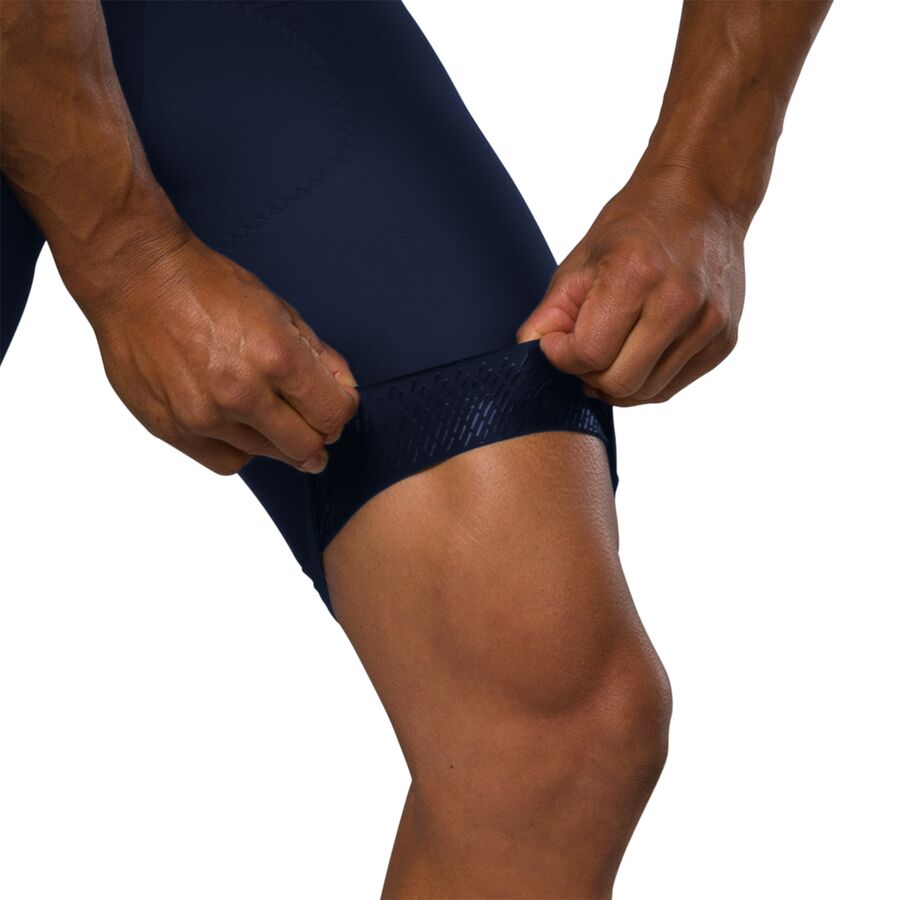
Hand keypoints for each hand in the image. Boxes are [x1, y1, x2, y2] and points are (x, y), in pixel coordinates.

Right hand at [81, 231, 358, 475]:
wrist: (136, 278)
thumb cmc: (206, 286)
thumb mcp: (279, 309)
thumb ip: (318, 356)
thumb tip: (343, 391)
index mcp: (276, 358)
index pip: (333, 414)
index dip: (341, 409)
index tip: (335, 403)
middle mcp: (241, 394)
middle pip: (306, 446)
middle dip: (316, 432)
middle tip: (309, 417)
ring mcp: (204, 417)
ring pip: (267, 456)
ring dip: (276, 438)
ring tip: (264, 407)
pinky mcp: (173, 430)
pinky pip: (227, 461)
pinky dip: (239, 447)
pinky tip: (236, 422)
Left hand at [516, 167, 745, 405]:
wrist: (702, 197)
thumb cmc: (635, 226)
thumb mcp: (581, 259)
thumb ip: (550, 313)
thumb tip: (528, 355)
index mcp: (637, 275)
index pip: (589, 354)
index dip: (562, 357)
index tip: (558, 342)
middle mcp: (680, 302)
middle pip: (618, 383)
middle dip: (588, 375)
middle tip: (582, 352)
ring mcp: (709, 324)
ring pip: (645, 393)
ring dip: (616, 382)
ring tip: (610, 350)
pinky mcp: (724, 341)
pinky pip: (671, 388)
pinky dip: (646, 380)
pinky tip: (637, 353)